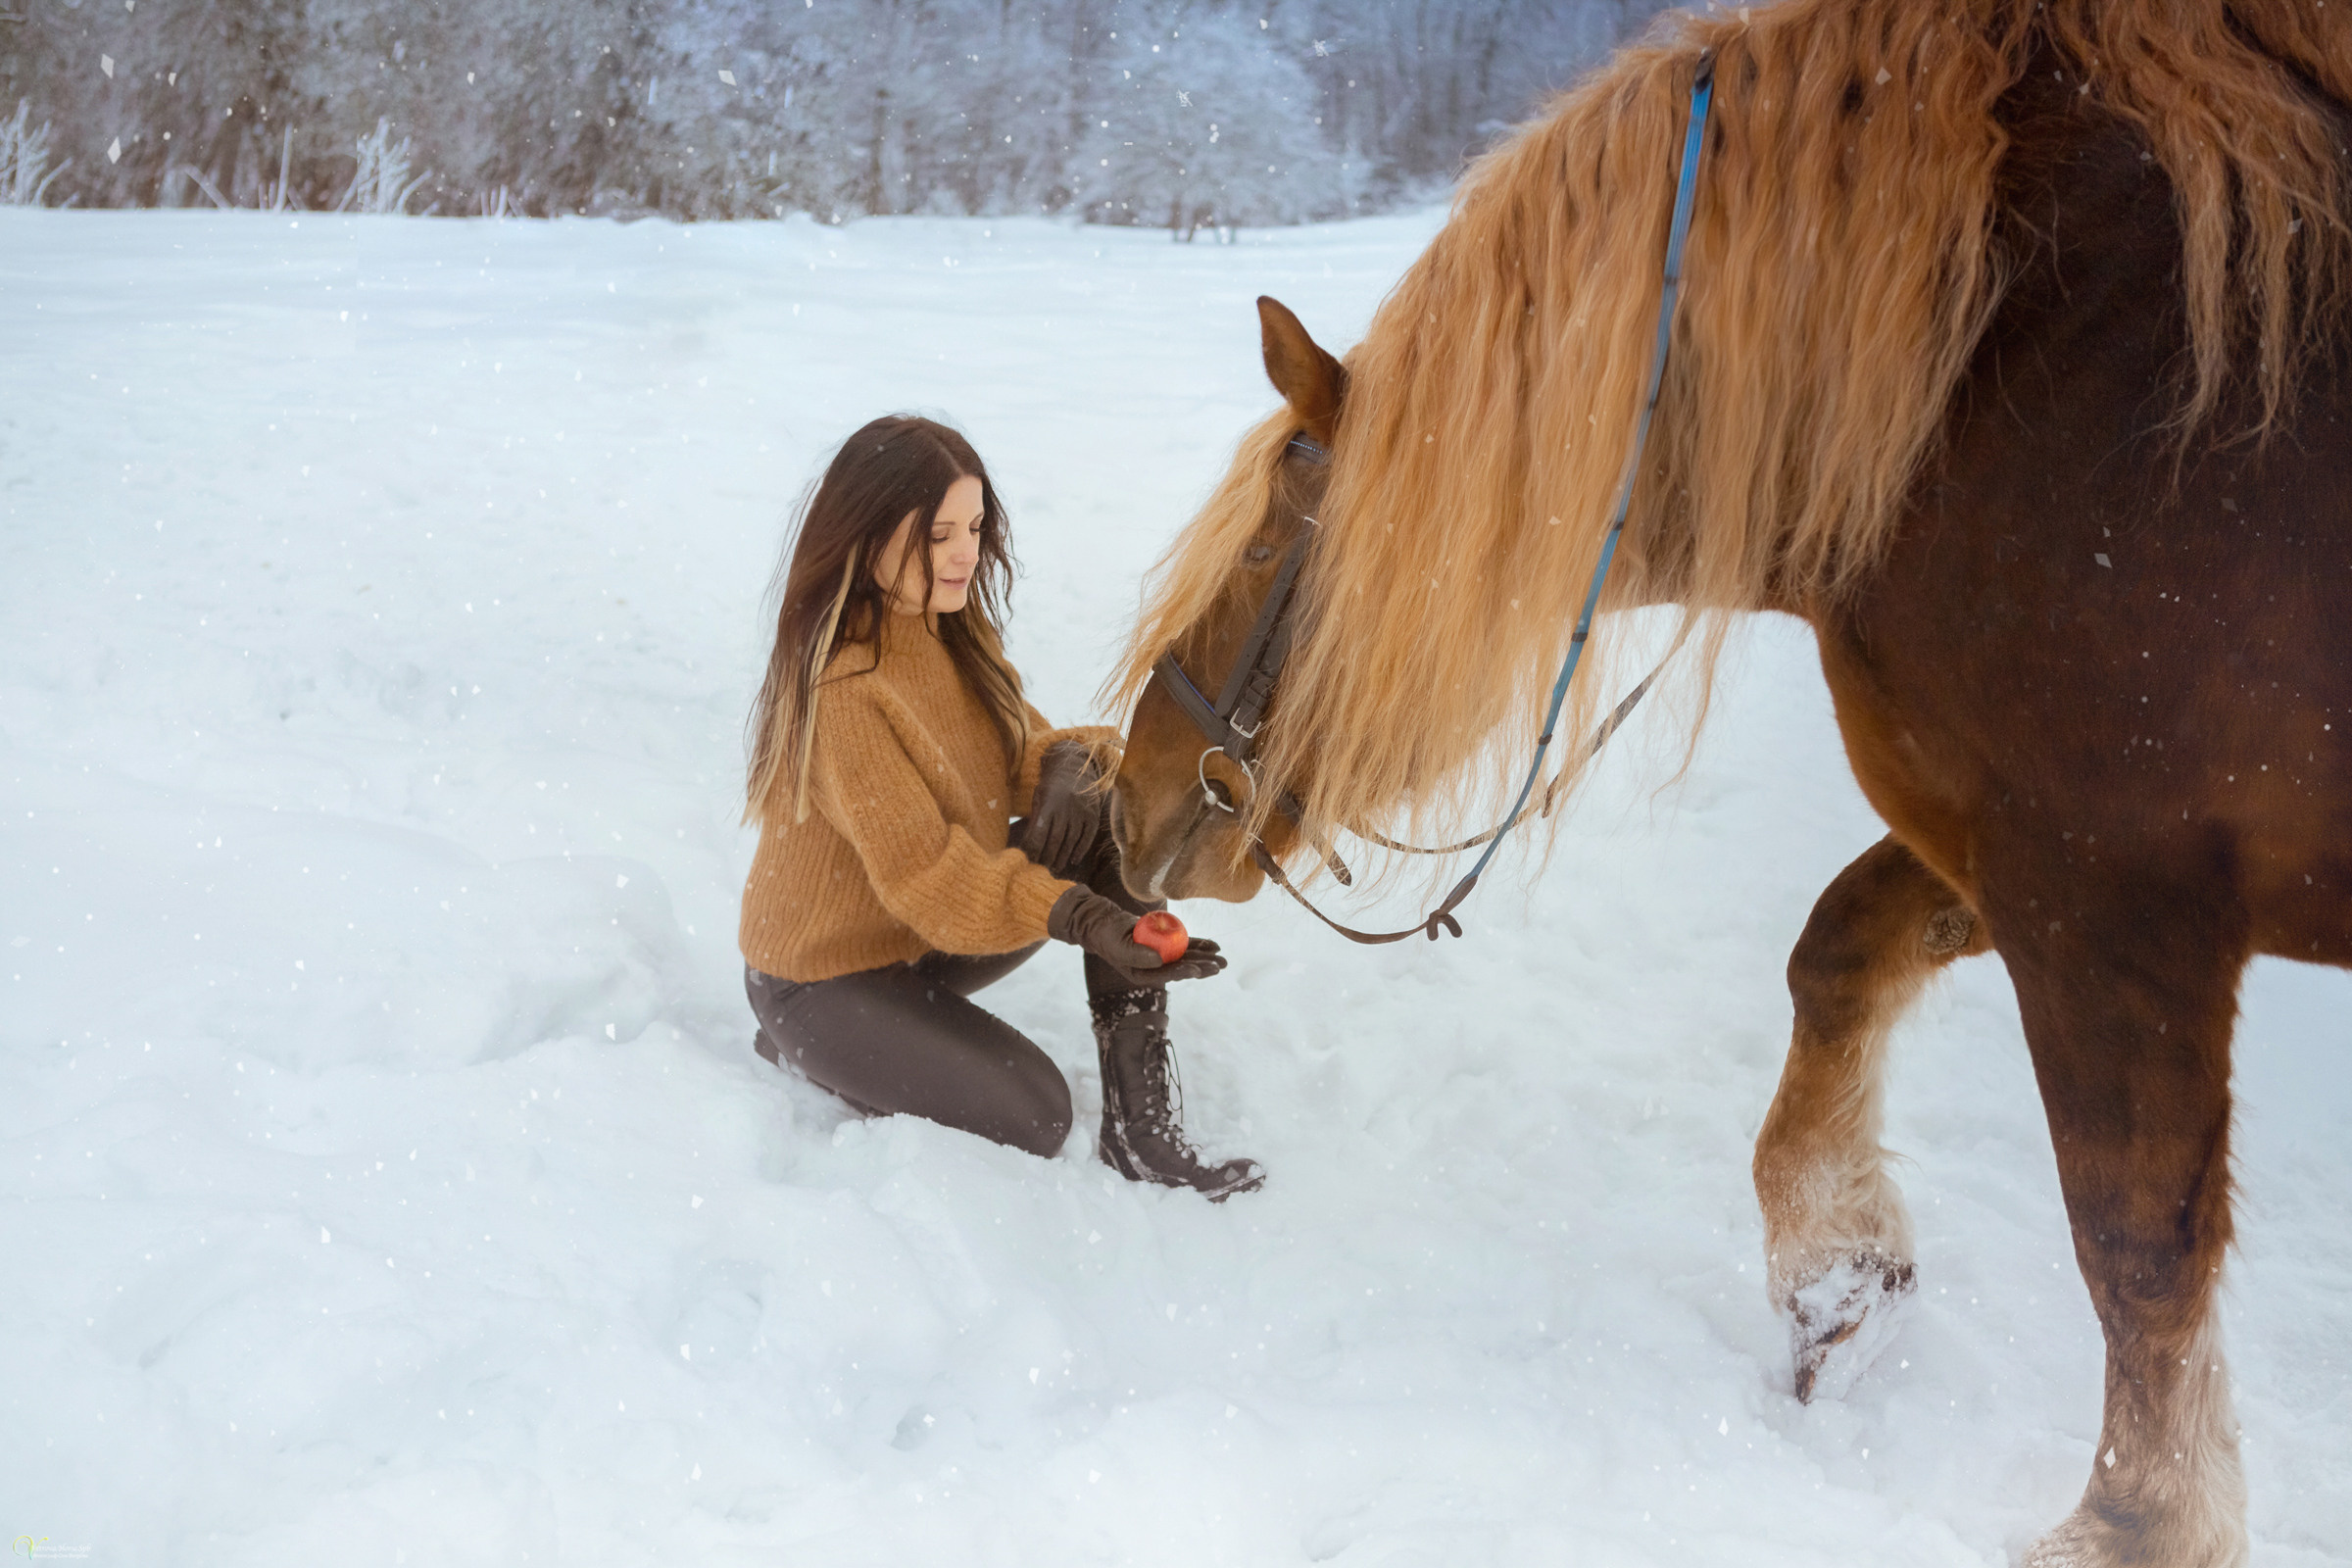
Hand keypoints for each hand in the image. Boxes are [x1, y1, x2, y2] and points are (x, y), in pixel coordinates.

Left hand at [1021, 740, 1101, 877]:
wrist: (1074, 767)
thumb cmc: (1051, 785)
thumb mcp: (1038, 797)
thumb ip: (1035, 819)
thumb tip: (1028, 845)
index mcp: (1048, 804)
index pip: (1038, 833)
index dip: (1032, 849)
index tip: (1028, 859)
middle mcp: (1065, 809)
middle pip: (1055, 841)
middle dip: (1047, 857)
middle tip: (1041, 868)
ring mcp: (1081, 812)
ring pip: (1071, 841)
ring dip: (1062, 857)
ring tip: (1055, 867)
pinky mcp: (1093, 815)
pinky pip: (1087, 837)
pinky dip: (1080, 850)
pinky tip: (1073, 859)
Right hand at [1047, 887, 1225, 986]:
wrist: (1104, 923)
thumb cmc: (1107, 935)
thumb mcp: (1118, 945)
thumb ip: (1136, 954)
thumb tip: (1159, 960)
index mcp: (1142, 974)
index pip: (1166, 975)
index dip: (1183, 972)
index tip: (1197, 969)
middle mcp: (1154, 967)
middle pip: (1181, 968)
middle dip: (1202, 967)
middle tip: (1220, 966)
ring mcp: (1160, 955)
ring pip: (1186, 957)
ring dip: (1205, 958)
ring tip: (1222, 959)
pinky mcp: (1164, 943)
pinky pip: (1184, 945)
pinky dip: (1199, 944)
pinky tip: (1214, 946)